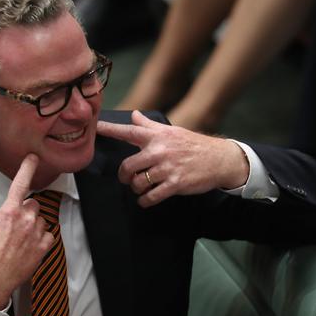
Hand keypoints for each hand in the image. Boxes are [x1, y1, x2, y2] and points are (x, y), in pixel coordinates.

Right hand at [0, 154, 53, 308]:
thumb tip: (6, 214)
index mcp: (8, 212)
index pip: (20, 184)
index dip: (27, 169)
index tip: (33, 158)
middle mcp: (26, 219)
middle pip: (33, 205)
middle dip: (27, 211)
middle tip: (16, 225)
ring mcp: (37, 233)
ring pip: (41, 220)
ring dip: (34, 226)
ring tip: (20, 240)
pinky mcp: (44, 246)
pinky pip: (48, 235)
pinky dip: (41, 239)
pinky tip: (29, 247)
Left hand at [96, 110, 248, 206]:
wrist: (219, 159)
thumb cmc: (194, 145)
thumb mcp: (172, 131)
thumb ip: (149, 126)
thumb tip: (134, 115)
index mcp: (157, 136)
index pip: (129, 131)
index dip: (110, 129)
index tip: (95, 127)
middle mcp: (159, 150)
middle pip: (127, 166)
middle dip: (124, 176)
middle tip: (127, 178)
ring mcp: (167, 168)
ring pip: (138, 182)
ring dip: (136, 188)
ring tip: (141, 188)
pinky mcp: (175, 184)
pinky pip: (152, 196)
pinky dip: (145, 201)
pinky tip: (146, 200)